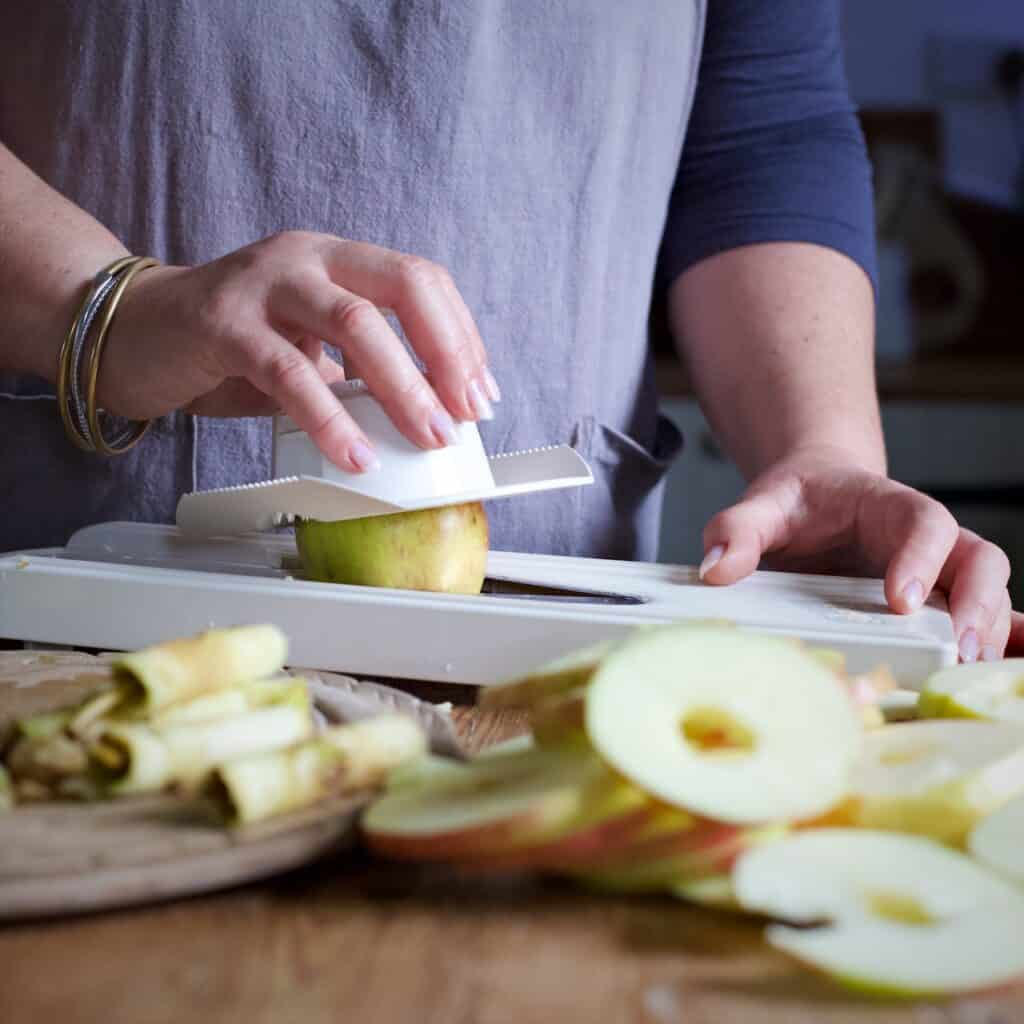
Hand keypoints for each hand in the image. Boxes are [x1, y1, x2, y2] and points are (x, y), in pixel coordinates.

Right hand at [97, 232, 499, 472]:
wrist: (134, 331)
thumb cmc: (230, 344)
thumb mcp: (308, 348)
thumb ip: (357, 371)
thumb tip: (423, 418)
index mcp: (338, 259)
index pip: (422, 280)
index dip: (460, 336)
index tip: (482, 392)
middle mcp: (308, 258)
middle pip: (403, 286)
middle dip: (447, 354)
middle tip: (466, 414)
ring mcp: (265, 284)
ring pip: (357, 324)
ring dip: (404, 386)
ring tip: (428, 436)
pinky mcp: (224, 324)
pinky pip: (292, 373)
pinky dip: (331, 418)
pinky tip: (355, 454)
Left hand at [698, 445, 1015, 661]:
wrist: (817, 501)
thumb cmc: (797, 504)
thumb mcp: (763, 507)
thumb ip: (738, 530)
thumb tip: (716, 570)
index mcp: (889, 505)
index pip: (924, 523)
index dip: (921, 557)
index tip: (901, 599)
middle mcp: (929, 539)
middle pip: (978, 560)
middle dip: (976, 604)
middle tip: (957, 649)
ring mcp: (939, 574)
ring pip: (988, 597)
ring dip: (987, 635)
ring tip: (967, 676)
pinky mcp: (936, 605)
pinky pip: (978, 623)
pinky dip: (996, 648)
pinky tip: (987, 682)